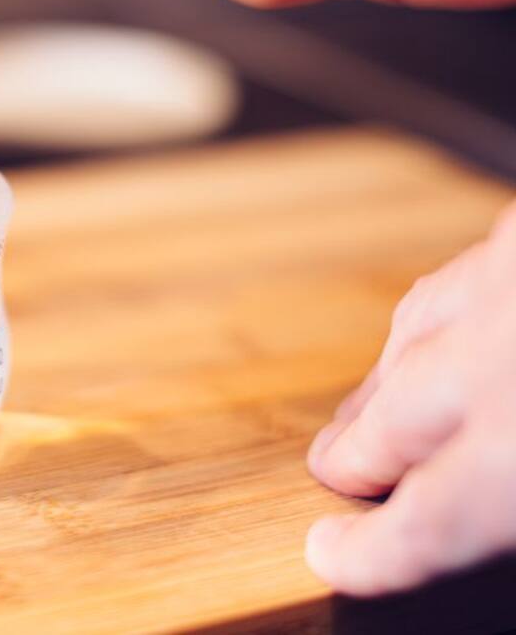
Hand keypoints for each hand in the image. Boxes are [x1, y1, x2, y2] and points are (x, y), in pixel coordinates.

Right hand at [305, 202, 515, 595]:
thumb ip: (507, 492)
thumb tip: (483, 497)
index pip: (423, 521)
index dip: (369, 552)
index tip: (330, 555)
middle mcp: (497, 360)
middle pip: (391, 421)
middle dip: (357, 456)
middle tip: (337, 472)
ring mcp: (507, 281)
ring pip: (413, 335)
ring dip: (387, 380)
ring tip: (373, 405)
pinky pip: (459, 274)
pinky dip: (440, 312)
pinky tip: (442, 322)